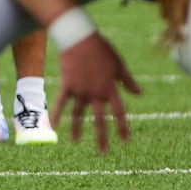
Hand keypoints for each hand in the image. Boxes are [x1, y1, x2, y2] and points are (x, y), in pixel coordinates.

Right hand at [50, 33, 141, 153]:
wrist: (79, 38)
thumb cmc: (101, 49)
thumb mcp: (119, 64)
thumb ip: (127, 81)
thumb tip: (138, 94)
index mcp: (110, 88)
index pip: (119, 112)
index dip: (122, 127)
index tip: (125, 140)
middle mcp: (95, 93)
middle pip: (100, 119)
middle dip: (102, 136)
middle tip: (103, 151)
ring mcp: (80, 90)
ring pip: (79, 113)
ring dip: (78, 128)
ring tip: (77, 142)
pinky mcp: (67, 85)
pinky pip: (60, 102)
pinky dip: (56, 113)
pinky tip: (53, 125)